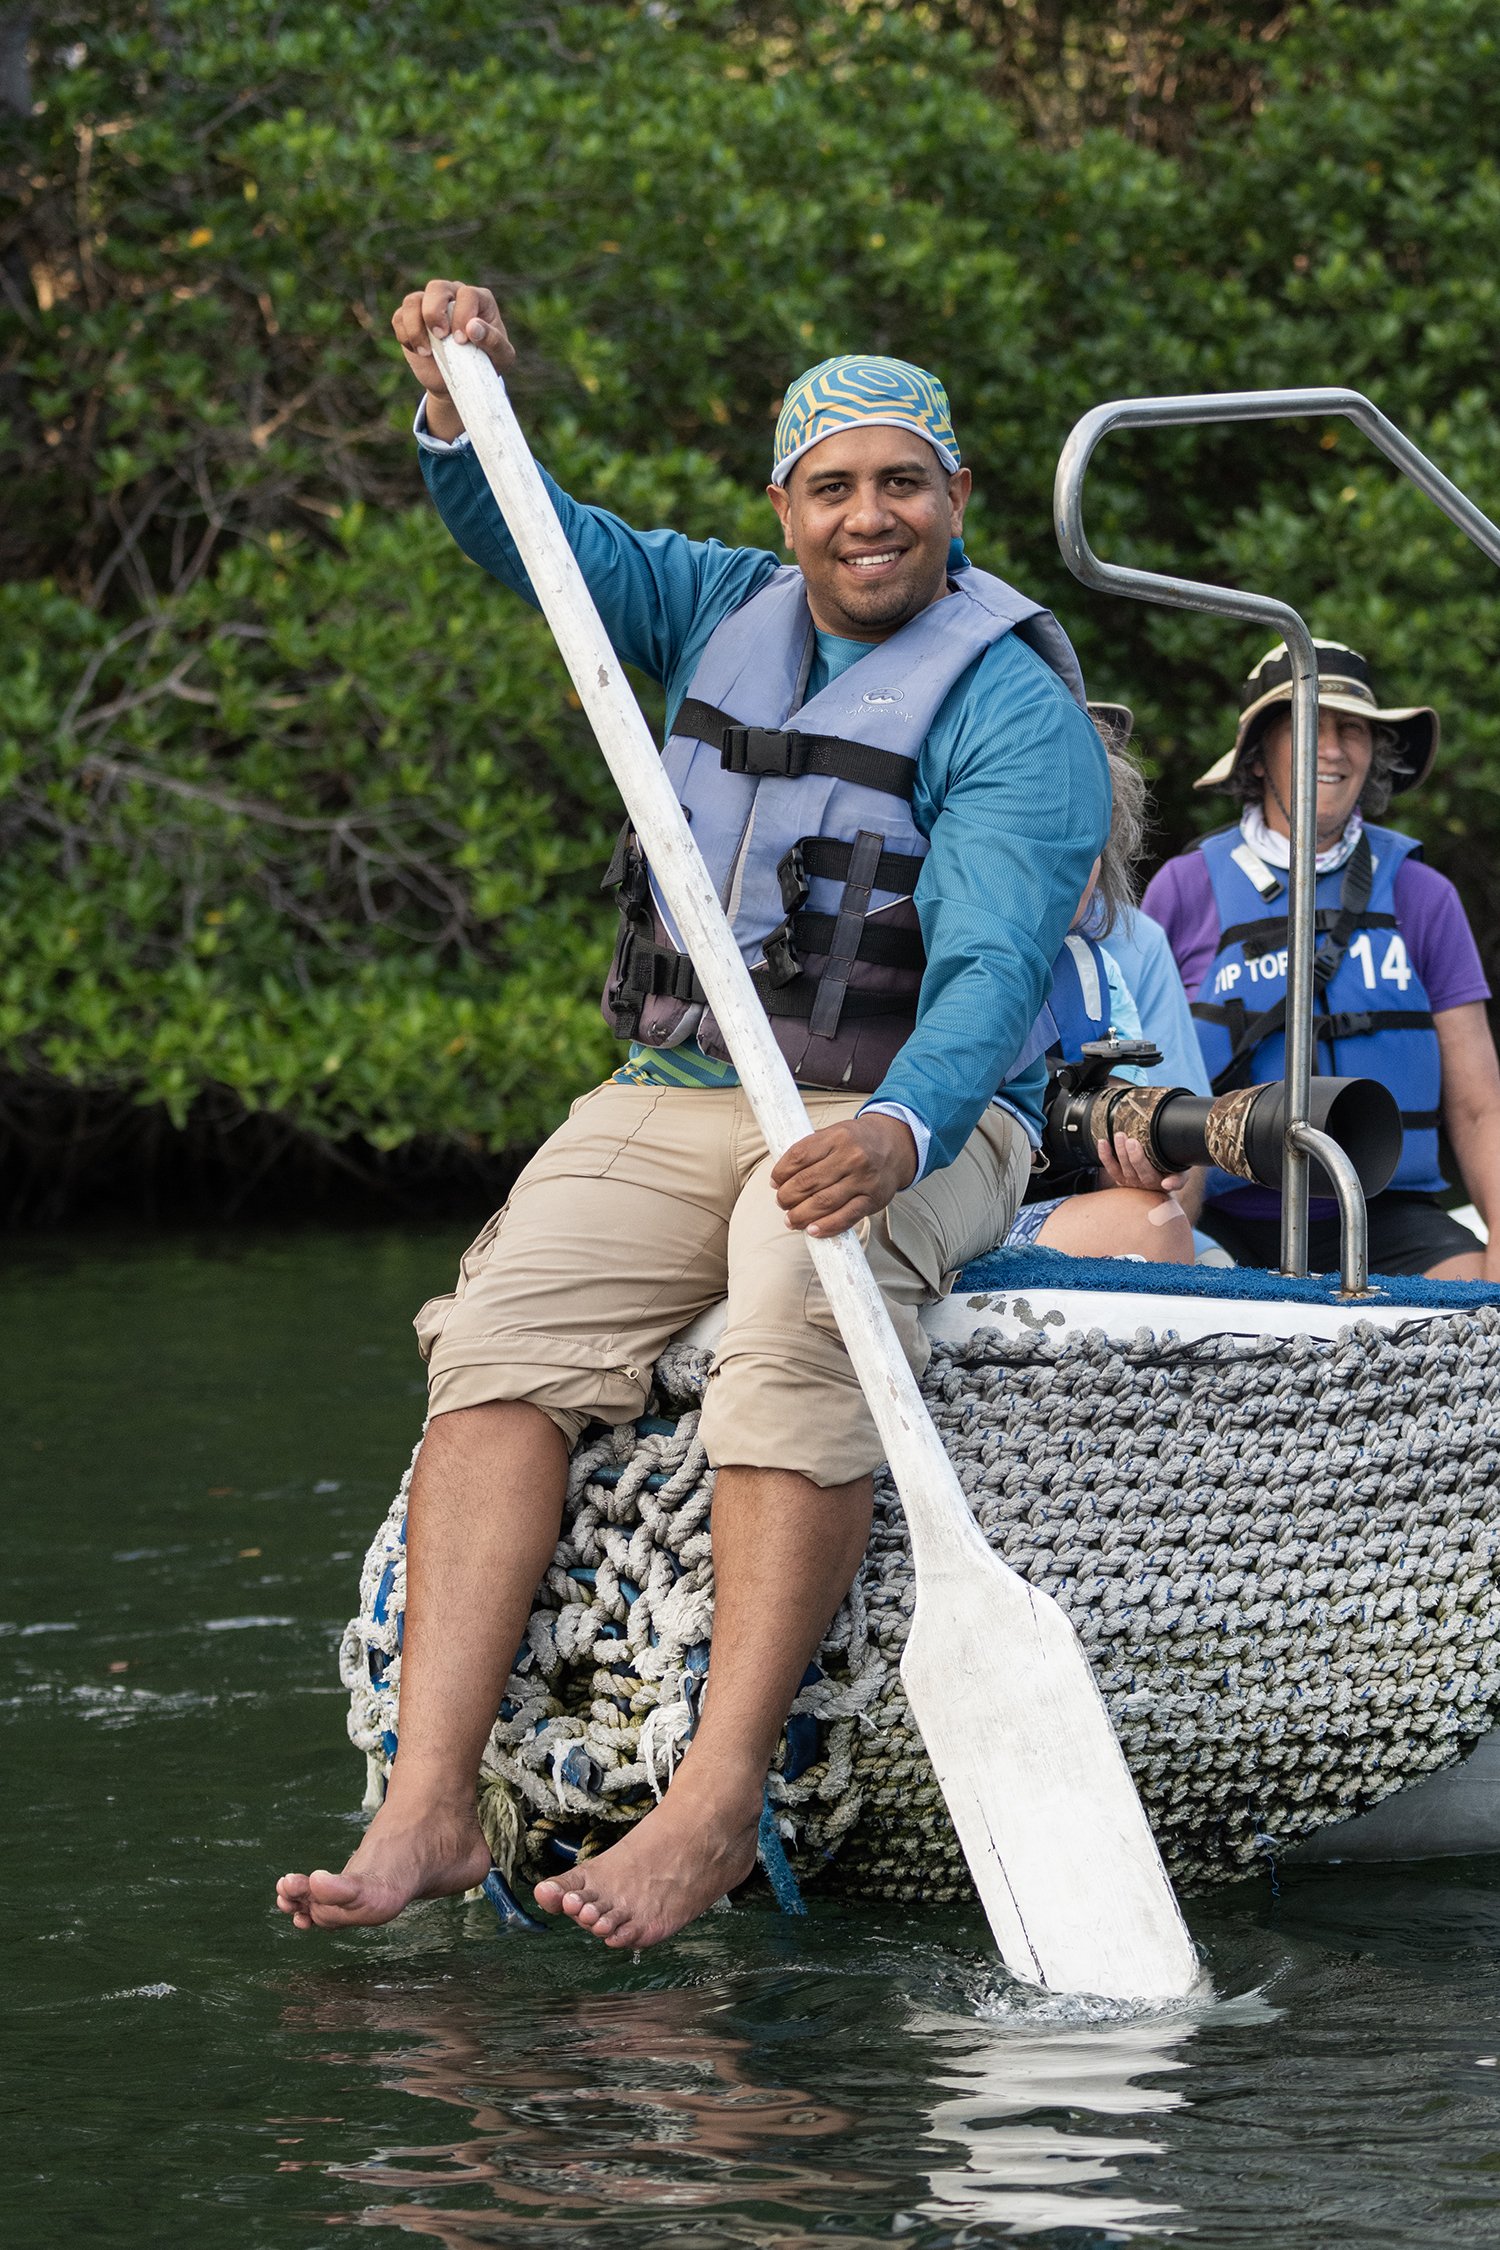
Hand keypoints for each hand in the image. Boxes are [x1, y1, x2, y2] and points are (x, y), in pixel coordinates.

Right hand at [390, 278, 515, 439]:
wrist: (463, 382)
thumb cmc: (487, 364)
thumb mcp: (501, 357)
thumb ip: (494, 341)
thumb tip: (473, 327)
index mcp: (477, 299)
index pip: (467, 294)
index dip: (463, 315)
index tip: (462, 341)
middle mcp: (452, 295)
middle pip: (436, 287)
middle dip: (435, 312)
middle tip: (441, 337)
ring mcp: (429, 305)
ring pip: (412, 300)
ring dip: (415, 325)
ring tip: (427, 352)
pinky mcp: (411, 320)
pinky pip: (399, 317)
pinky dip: (405, 335)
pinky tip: (420, 352)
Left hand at [771, 1114, 917, 1236]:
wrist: (895, 1146)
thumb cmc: (857, 1142)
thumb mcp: (834, 1133)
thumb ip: (810, 1150)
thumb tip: (780, 1179)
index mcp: (837, 1137)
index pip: (799, 1156)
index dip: (781, 1172)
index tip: (775, 1182)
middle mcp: (851, 1157)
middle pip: (808, 1182)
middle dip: (787, 1196)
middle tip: (782, 1202)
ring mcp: (864, 1179)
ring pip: (824, 1202)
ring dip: (801, 1214)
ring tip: (791, 1219)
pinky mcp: (873, 1200)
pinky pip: (846, 1217)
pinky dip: (826, 1226)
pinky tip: (812, 1230)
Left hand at [1096, 1133, 1187, 1195]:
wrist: (1161, 1181)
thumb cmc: (1172, 1172)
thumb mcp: (1181, 1175)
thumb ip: (1178, 1180)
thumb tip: (1168, 1184)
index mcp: (1160, 1183)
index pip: (1153, 1176)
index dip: (1149, 1169)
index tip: (1154, 1170)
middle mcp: (1143, 1184)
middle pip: (1136, 1171)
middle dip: (1133, 1156)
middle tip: (1131, 1141)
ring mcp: (1130, 1181)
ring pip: (1122, 1168)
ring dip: (1119, 1152)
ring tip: (1119, 1136)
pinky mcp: (1119, 1177)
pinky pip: (1110, 1167)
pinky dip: (1105, 1155)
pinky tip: (1103, 1142)